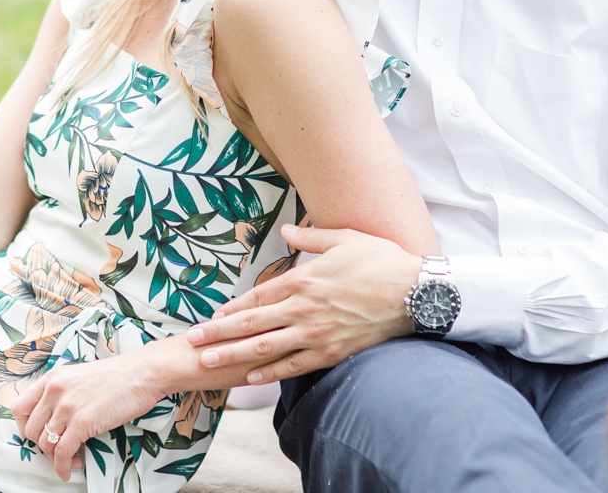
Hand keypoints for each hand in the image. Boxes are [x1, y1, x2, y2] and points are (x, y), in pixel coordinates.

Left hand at [13, 357, 166, 481]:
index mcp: (52, 378)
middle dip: (42, 445)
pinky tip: (69, 469)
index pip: (20, 407)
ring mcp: (67, 407)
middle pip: (31, 429)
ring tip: (70, 459)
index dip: (25, 427)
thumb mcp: (79, 376)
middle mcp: (54, 391)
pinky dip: (63, 466)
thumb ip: (62, 392)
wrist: (141, 373)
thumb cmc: (117, 375)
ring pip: (45, 444)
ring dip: (55, 459)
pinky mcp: (82, 422)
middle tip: (57, 449)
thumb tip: (54, 416)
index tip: (37, 435)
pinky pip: (62, 453)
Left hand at [185, 226, 420, 383]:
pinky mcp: (332, 352)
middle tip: (192, 340)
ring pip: (265, 348)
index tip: (211, 314)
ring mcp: (316, 334)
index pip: (258, 296)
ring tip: (208, 362)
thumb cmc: (381, 261)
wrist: (415, 294)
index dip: (232, 307)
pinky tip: (251, 378)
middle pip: (252, 323)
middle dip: (218, 333)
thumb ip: (311, 236)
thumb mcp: (344, 238)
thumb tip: (287, 228)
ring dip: (233, 355)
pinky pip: (295, 366)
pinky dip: (271, 373)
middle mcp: (303, 309)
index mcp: (304, 280)